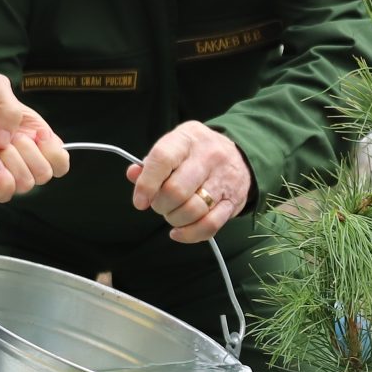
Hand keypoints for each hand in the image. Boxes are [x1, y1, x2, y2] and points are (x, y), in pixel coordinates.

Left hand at [0, 68, 69, 199]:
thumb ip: (10, 108)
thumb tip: (9, 140)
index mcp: (31, 129)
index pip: (59, 157)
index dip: (54, 153)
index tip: (35, 136)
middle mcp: (20, 150)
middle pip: (45, 174)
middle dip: (32, 157)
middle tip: (9, 139)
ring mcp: (0, 163)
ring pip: (26, 185)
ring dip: (15, 168)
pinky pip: (2, 194)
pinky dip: (2, 184)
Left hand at [129, 121, 251, 242]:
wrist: (238, 155)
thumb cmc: (196, 154)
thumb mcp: (174, 147)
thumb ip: (151, 163)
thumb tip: (133, 174)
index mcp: (188, 138)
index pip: (162, 159)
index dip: (146, 184)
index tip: (140, 201)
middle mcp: (209, 155)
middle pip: (176, 190)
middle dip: (161, 205)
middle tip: (160, 205)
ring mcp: (224, 178)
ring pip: (193, 210)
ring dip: (175, 219)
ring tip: (173, 214)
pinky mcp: (233, 201)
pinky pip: (210, 225)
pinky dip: (190, 234)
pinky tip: (179, 232)